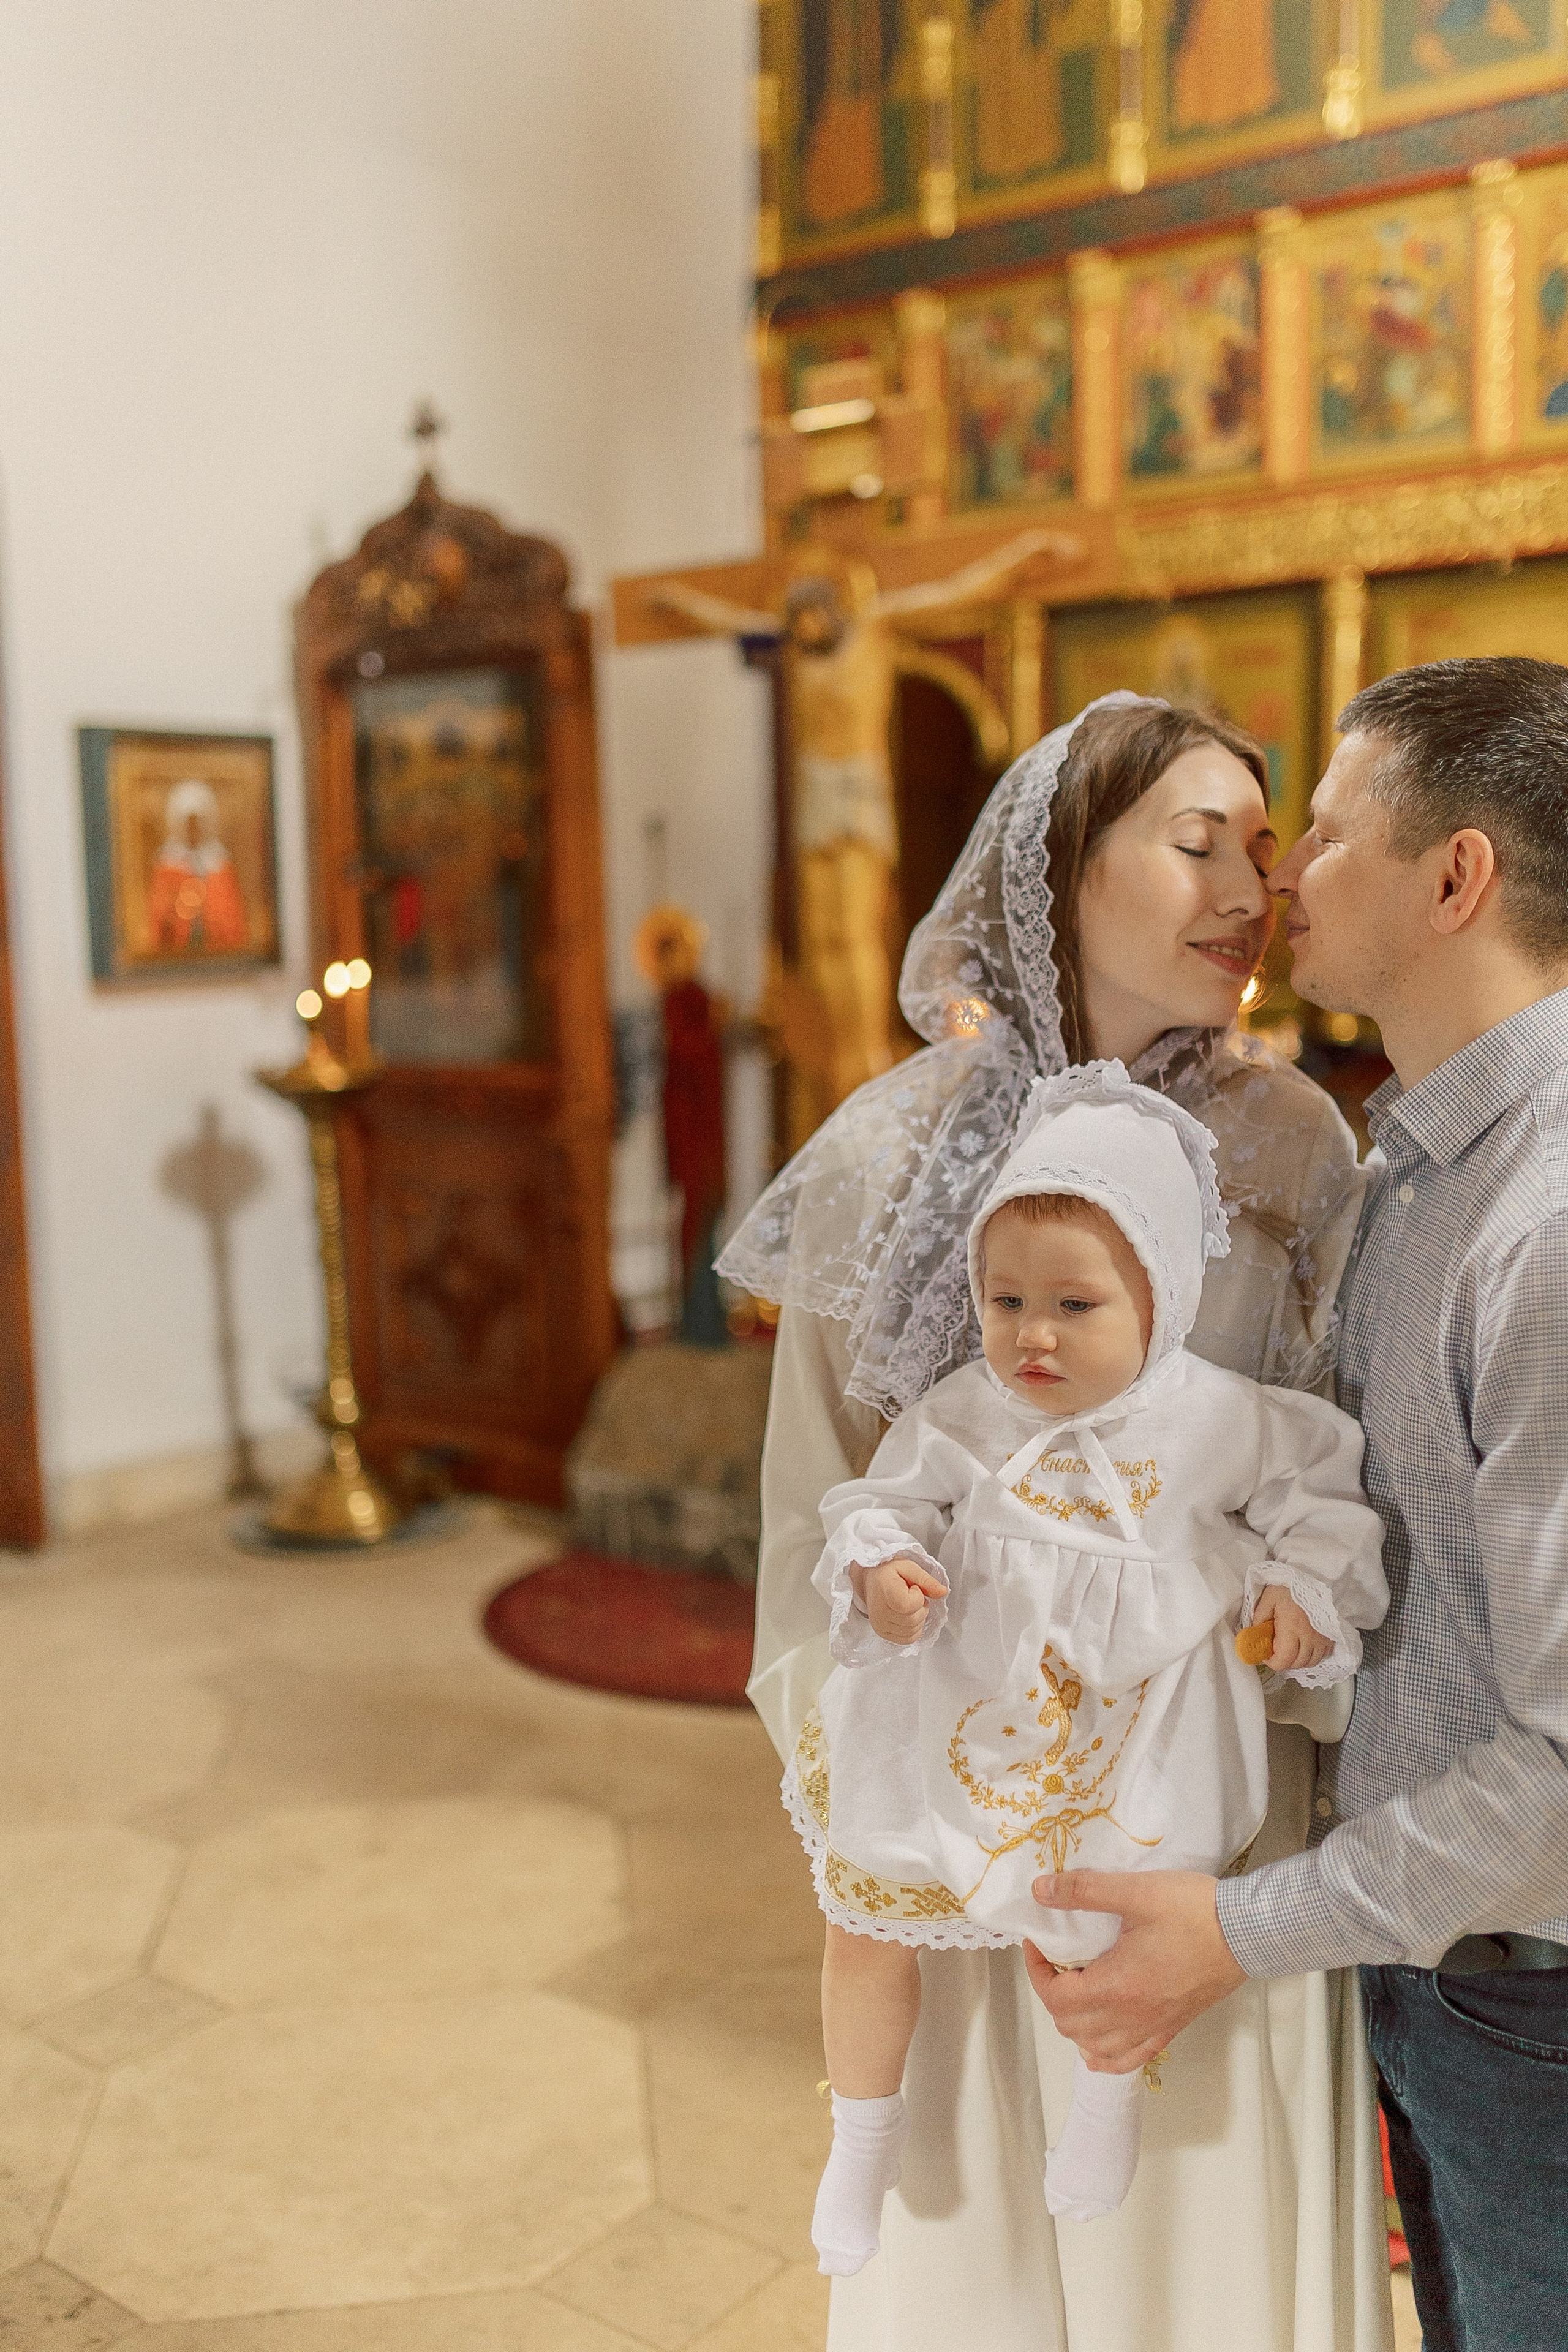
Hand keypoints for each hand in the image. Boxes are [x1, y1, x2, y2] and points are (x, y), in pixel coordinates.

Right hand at [863, 1555, 947, 1643]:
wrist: (870, 1579)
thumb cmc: (888, 1572)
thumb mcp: (909, 1568)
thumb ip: (927, 1580)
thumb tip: (943, 1592)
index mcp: (885, 1593)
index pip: (911, 1605)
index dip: (918, 1596)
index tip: (911, 1587)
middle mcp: (880, 1613)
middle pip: (914, 1620)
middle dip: (920, 1607)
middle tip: (911, 1595)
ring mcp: (880, 1626)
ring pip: (913, 1631)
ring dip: (918, 1618)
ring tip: (908, 1604)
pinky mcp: (883, 1633)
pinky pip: (908, 1639)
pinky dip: (914, 1629)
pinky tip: (907, 1616)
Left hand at [1022, 1870, 1246, 2071]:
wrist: (1246, 1933)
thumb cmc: (1193, 1912)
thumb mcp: (1136, 1891)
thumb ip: (1084, 1891)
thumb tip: (1041, 1890)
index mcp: (1117, 1987)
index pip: (1056, 1997)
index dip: (1036, 1971)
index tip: (1038, 1944)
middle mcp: (1131, 2017)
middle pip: (1070, 2025)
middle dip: (1052, 1993)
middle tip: (1057, 1960)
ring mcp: (1153, 2027)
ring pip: (1095, 2048)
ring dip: (1075, 2024)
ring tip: (1077, 1989)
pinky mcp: (1171, 2028)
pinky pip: (1129, 2059)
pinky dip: (1106, 2055)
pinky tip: (1099, 2041)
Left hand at [1250, 1585, 1331, 1673]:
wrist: (1313, 1576)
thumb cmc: (1289, 1587)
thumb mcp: (1268, 1598)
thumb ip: (1259, 1618)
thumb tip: (1254, 1636)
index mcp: (1292, 1628)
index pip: (1283, 1660)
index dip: (1272, 1662)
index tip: (1265, 1655)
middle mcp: (1310, 1637)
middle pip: (1297, 1664)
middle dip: (1283, 1662)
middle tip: (1274, 1652)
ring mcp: (1322, 1638)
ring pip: (1310, 1662)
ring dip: (1297, 1661)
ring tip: (1288, 1650)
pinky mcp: (1330, 1636)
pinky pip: (1322, 1655)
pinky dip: (1311, 1657)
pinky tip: (1302, 1647)